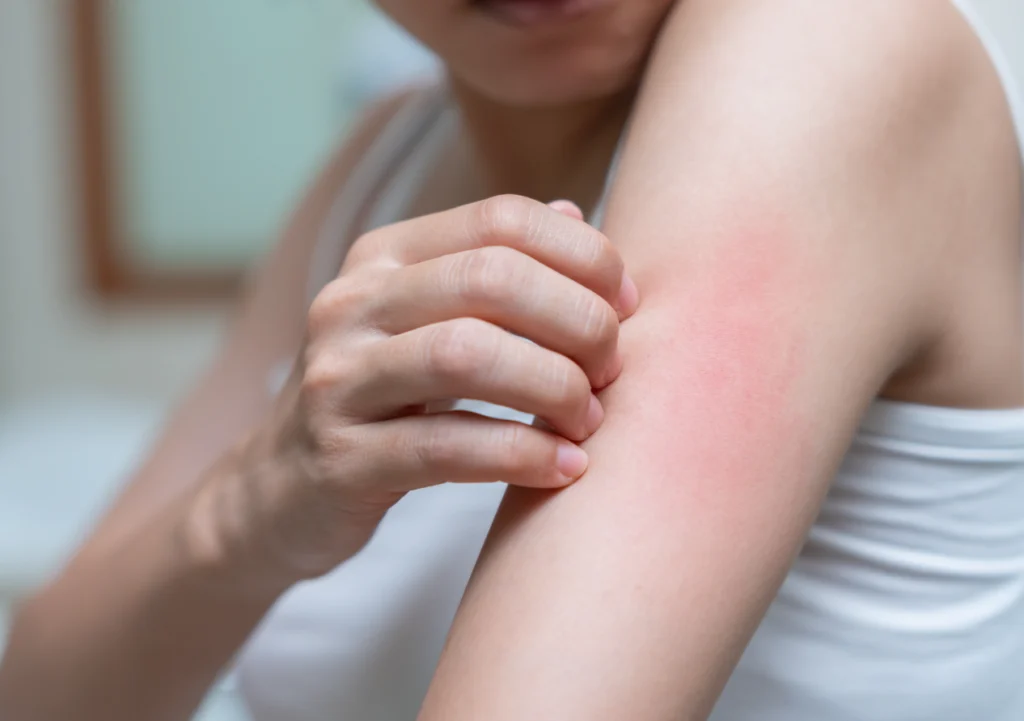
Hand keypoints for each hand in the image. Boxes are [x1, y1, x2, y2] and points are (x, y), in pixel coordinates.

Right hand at [197, 195, 638, 583]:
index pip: (501, 219)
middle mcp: (352, 304)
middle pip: (490, 278)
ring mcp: (338, 380)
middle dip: (578, 320)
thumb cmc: (383, 398)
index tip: (627, 304)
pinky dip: (523, 454)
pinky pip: (447, 447)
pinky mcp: (340, 458)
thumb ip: (495, 267)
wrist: (281, 489)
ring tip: (590, 418)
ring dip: (554, 386)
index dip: (583, 254)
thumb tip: (577, 214)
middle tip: (613, 368)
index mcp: (383, 258)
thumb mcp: (426, 321)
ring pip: (466, 355)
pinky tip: (566, 467)